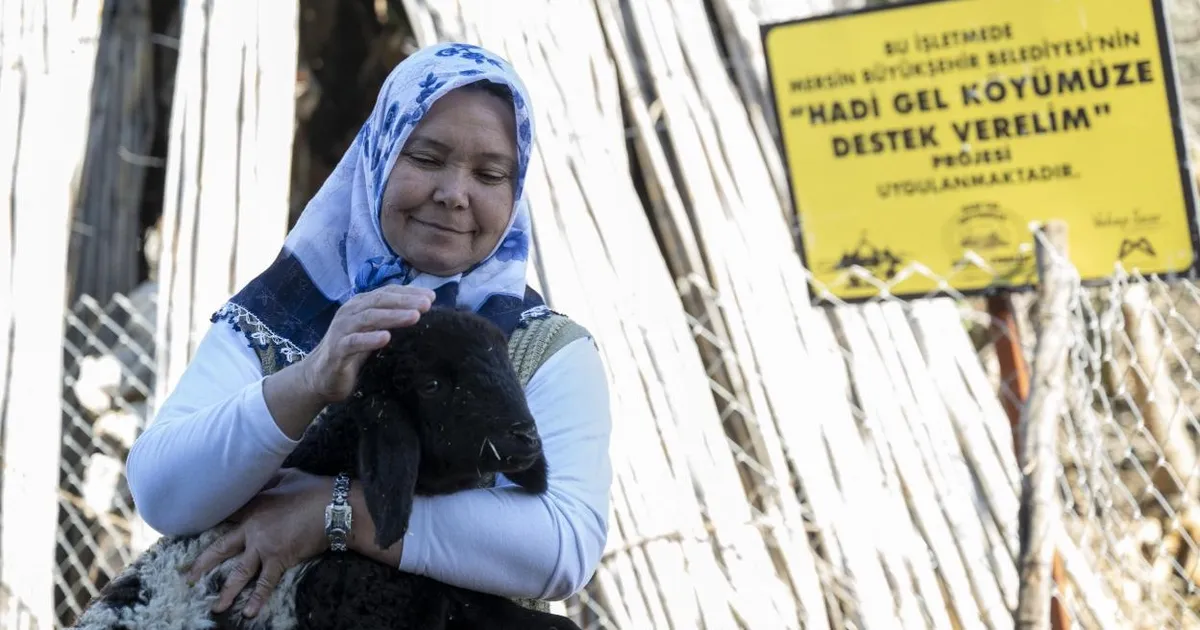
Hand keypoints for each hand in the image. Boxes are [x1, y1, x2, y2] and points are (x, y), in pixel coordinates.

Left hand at [183, 469, 332, 618]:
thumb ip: (271, 477)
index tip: (197, 528)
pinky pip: (265, 582)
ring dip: (226, 591)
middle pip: (221, 548)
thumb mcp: (288, 475)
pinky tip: (248, 613)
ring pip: (239, 572)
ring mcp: (264, 546)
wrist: (334, 506)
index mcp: (253, 505)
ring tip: (215, 607)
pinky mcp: (279, 559)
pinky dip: (257, 598)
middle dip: (203, 564)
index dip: (211, 521)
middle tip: (188, 577)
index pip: (225, 515)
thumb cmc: (314, 488)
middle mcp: (252, 528)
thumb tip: (263, 470)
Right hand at [302, 285, 434, 403]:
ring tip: (414, 317)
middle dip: (405, 301)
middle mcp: (351, 312)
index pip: (387, 293)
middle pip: (380, 301)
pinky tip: (386, 338)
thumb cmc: (353, 351)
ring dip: (393, 316)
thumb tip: (422, 312)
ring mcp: (342, 329)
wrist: (322, 375)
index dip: (409, 293)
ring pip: (369, 318)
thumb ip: (391, 320)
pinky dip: (370, 339)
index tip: (432, 297)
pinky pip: (354, 342)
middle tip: (427, 305)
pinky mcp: (337, 349)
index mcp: (361, 304)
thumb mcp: (373, 331)